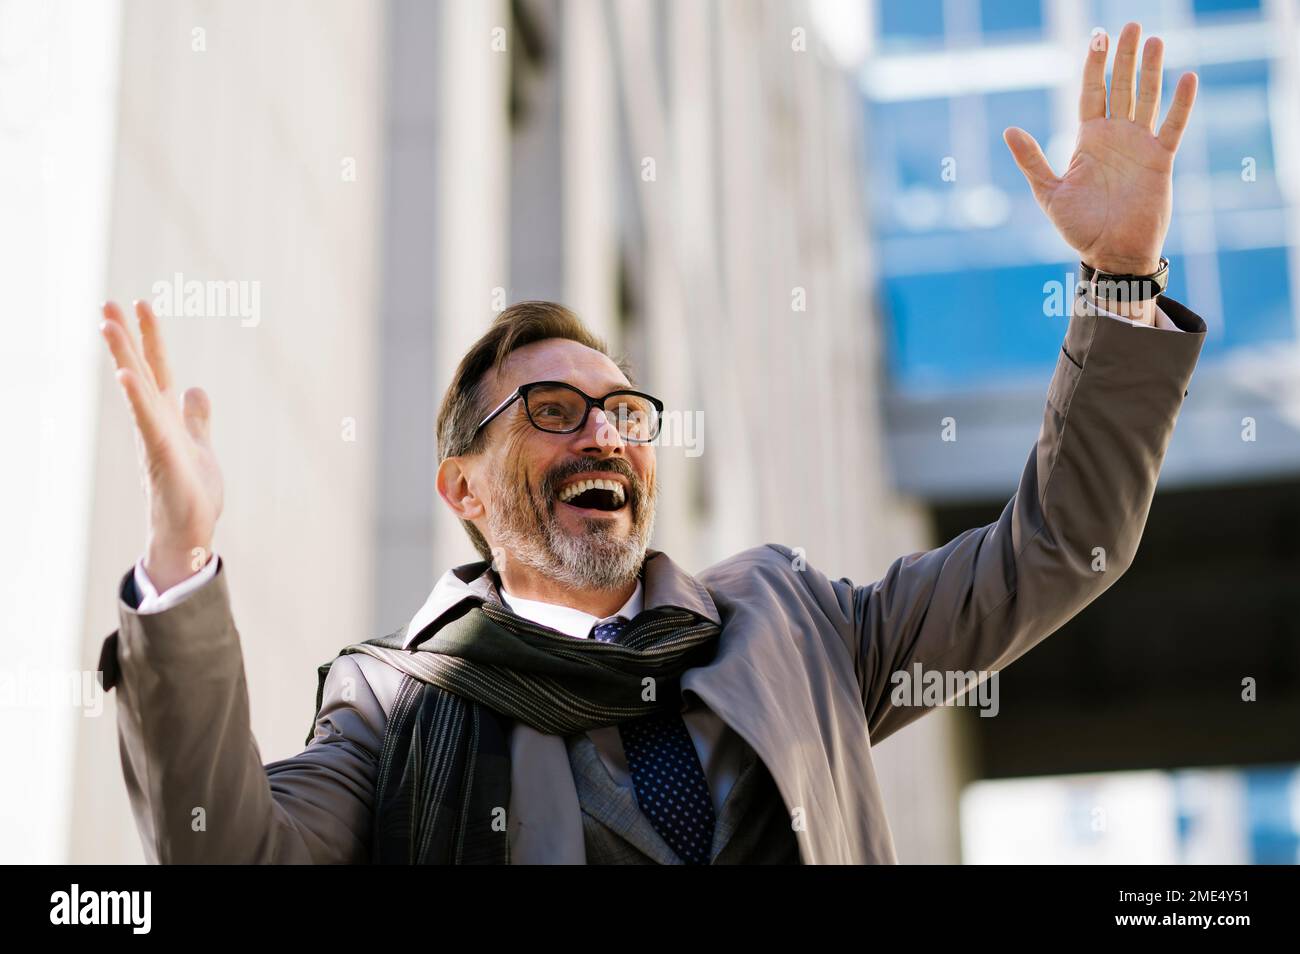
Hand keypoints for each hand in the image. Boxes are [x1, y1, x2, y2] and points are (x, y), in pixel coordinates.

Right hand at [100, 300, 223, 591]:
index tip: (140, 303)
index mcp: (167, 416)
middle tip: (107, 302)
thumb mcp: (200, 444)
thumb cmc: (192, 492)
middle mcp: (156, 422)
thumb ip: (196, 417)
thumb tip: (194, 388)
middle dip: (125, 337)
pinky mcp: (162, 456)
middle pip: (139, 371)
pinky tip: (126, 374)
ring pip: (138, 390)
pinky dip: (137, 397)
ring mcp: (156, 437)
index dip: (149, 336)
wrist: (191, 531)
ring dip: (123, 357)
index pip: (156, 368)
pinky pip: (148, 421)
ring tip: (108, 325)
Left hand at [1003, 22, 1197, 275]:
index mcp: (1088, 140)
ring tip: (1154, 40)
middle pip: (1121, 87)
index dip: (1094, 66)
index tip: (1097, 37)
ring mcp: (1140, 146)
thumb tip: (1009, 130)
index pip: (1091, 93)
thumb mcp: (1049, 192)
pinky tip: (1188, 77)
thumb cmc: (1079, 227)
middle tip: (1129, 25)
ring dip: (1151, 70)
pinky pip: (1173, 127)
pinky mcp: (1160, 161)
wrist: (1111, 254)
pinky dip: (1181, 104)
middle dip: (1124, 57)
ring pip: (1148, 98)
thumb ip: (1032, 160)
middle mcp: (1116, 137)